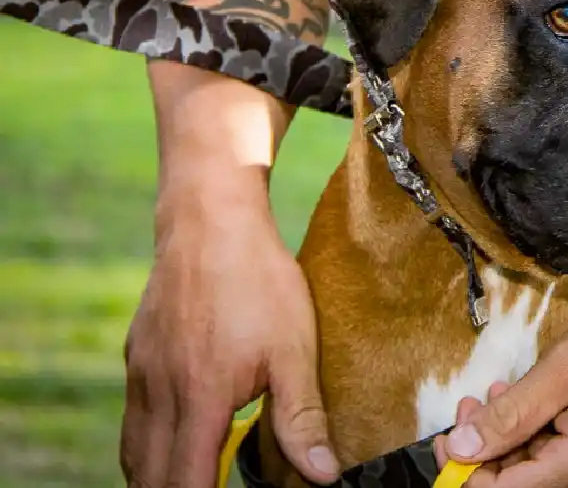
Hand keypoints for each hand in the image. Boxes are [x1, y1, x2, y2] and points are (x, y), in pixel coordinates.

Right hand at [120, 172, 339, 486]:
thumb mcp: (295, 348)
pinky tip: (175, 439)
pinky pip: (132, 418)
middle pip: (149, 476)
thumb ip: (303, 416)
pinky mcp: (136, 354)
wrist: (211, 219)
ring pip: (134, 451)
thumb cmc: (259, 280)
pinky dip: (147, 444)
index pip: (184, 484)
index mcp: (201, 398)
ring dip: (156, 475)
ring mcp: (141, 373)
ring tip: (190, 479)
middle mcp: (160, 392)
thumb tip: (321, 475)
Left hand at [441, 297, 567, 487]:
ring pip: (549, 475)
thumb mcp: (566, 368)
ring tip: (510, 392)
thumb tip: (463, 444)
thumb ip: (512, 413)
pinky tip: (544, 404)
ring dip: (519, 441)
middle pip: (526, 486)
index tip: (450, 435)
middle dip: (491, 448)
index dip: (466, 470)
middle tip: (477, 401)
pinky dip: (550, 440)